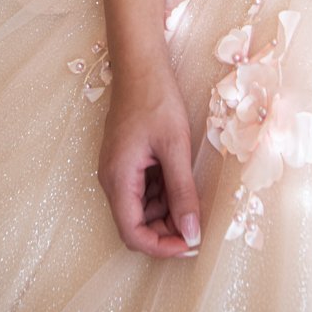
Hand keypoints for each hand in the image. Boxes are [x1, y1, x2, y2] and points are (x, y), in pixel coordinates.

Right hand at [98, 66, 201, 258]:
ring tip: (194, 201)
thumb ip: (182, 192)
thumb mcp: (175, 147)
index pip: (133, 234)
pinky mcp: (127, 161)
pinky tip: (183, 183)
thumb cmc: (155, 99)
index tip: (191, 244)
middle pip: (136, 224)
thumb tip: (192, 232)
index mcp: (118, 179)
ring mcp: (118, 170)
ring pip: (141, 209)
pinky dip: (164, 195)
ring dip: (167, 213)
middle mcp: (113, 180)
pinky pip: (143, 190)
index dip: (161, 247)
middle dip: (166, 231)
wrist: (140, 64)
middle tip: (198, 225)